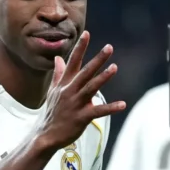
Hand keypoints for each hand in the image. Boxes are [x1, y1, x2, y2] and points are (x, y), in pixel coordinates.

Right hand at [37, 31, 126, 149]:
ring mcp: (76, 104)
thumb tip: (58, 58)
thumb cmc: (52, 112)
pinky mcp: (82, 117)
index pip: (73, 61)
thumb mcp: (53, 91)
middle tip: (109, 47)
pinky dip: (110, 108)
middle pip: (85, 72)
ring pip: (91, 88)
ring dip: (103, 77)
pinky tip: (123, 104)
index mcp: (65, 83)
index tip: (87, 33)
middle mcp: (70, 91)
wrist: (46, 135)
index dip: (80, 48)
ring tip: (114, 68)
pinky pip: (98, 111)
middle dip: (97, 59)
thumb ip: (58, 74)